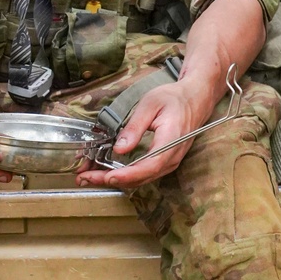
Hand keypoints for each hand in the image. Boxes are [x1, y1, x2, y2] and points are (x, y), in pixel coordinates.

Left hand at [77, 80, 213, 189]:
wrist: (195, 99)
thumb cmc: (174, 98)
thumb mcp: (150, 104)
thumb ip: (135, 127)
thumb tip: (119, 149)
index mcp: (171, 141)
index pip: (149, 165)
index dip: (128, 174)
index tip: (108, 177)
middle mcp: (172, 157)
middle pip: (142, 177)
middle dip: (112, 180)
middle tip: (85, 177)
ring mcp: (170, 162)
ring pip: (142, 179)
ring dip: (116, 180)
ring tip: (90, 176)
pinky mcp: (165, 162)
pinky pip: (145, 174)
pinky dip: (125, 176)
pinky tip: (108, 172)